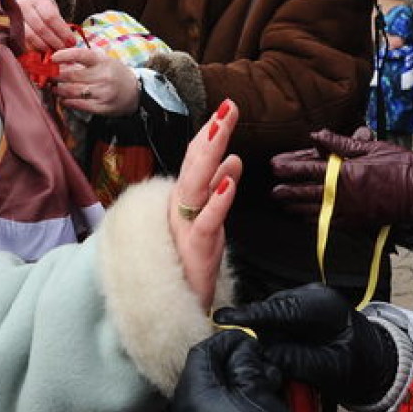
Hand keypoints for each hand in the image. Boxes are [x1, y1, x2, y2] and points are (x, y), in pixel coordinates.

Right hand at [15, 0, 73, 51]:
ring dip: (43, 46)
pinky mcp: (8, 28)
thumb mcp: (52, 8)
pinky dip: (32, 49)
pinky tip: (41, 54)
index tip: (71, 42)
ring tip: (53, 53)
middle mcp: (23, 6)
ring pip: (29, 36)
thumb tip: (71, 44)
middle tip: (63, 50)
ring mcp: (13, 17)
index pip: (51, 17)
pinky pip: (21, 41)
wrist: (25, 0)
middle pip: (40, 28)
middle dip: (54, 41)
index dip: (62, 31)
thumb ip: (60, 23)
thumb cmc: (42, 7)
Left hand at [51, 45, 138, 115]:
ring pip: (73, 91)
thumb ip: (85, 59)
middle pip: (72, 76)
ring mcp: (103, 93)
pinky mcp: (102, 107)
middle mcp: (103, 76)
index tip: (52, 57)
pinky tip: (63, 99)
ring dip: (59, 90)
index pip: (81, 55)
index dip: (65, 55)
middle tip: (48, 76)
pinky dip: (68, 102)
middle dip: (56, 76)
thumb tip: (59, 60)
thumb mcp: (104, 61)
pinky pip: (79, 105)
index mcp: (103, 61)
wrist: (135, 92)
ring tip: (54, 88)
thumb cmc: (115, 73)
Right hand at [171, 100, 242, 309]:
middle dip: (211, 133)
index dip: (210, 133)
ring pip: (196, 185)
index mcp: (183, 198)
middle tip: (228, 107)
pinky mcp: (194, 247)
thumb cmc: (191, 259)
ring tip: (223, 130)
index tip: (226, 109)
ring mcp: (184, 225)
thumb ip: (218, 188)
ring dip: (210, 155)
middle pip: (194, 164)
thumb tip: (234, 159)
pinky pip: (207, 220)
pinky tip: (230, 179)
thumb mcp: (210, 218)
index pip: (196, 159)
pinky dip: (218, 199)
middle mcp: (179, 206)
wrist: (178, 305)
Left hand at [172, 330, 314, 411]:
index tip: (245, 342)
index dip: (226, 342)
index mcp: (192, 397)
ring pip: (208, 401)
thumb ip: (245, 362)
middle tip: (256, 365)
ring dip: (232, 390)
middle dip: (230, 367)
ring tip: (260, 390)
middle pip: (203, 378)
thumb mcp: (258, 390)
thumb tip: (242, 349)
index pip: (201, 353)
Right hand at [214, 284, 396, 406]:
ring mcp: (306, 300)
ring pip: (272, 317)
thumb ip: (300, 360)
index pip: (280, 310)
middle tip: (258, 361)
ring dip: (269, 338)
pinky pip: (278, 321)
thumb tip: (267, 355)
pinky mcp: (301, 309)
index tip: (222, 319)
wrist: (379, 362)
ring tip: (284, 362)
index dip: (250, 315)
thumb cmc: (361, 366)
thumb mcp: (333, 369)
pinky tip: (285, 354)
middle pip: (271, 311)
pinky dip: (276, 337)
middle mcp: (312, 296)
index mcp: (323, 306)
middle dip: (260, 333)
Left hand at [271, 128, 412, 230]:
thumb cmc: (401, 167)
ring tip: (284, 204)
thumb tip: (317, 136)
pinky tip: (307, 218)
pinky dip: (316, 220)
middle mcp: (342, 193)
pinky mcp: (357, 222)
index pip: (310, 168)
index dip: (291, 167)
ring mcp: (349, 210)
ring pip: (316, 209)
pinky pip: (331, 222)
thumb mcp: (371, 148)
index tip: (275, 166)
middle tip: (273, 191)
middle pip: (308, 191)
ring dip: (298, 206)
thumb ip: (341, 144)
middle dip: (289, 190)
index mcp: (345, 171)